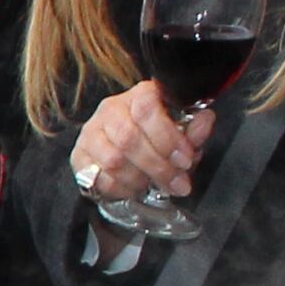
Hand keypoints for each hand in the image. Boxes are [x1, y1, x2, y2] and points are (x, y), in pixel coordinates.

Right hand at [67, 80, 205, 209]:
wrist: (121, 151)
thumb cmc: (155, 139)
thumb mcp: (180, 134)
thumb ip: (193, 130)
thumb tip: (205, 120)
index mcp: (138, 96)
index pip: (146, 107)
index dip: (167, 136)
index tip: (184, 159)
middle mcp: (111, 110)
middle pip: (129, 138)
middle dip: (158, 166)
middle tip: (176, 182)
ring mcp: (91, 133)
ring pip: (113, 160)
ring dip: (139, 178)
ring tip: (153, 185)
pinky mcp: (79, 156)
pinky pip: (98, 177)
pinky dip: (121, 188)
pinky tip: (133, 188)